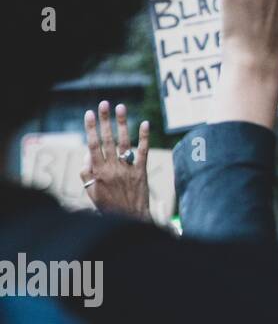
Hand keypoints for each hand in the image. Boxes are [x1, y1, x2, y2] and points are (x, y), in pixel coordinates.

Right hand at [79, 101, 150, 219]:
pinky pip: (143, 151)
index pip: (93, 145)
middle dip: (105, 120)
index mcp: (98, 172)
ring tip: (121, 107)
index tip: (88, 113)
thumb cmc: (108, 206)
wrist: (130, 219)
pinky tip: (145, 123)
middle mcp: (112, 168)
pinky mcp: (141, 171)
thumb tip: (87, 153)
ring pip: (124, 142)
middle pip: (108, 140)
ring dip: (122, 123)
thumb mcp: (91, 191)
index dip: (91, 129)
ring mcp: (128, 169)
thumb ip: (87, 172)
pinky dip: (144, 137)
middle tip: (104, 103)